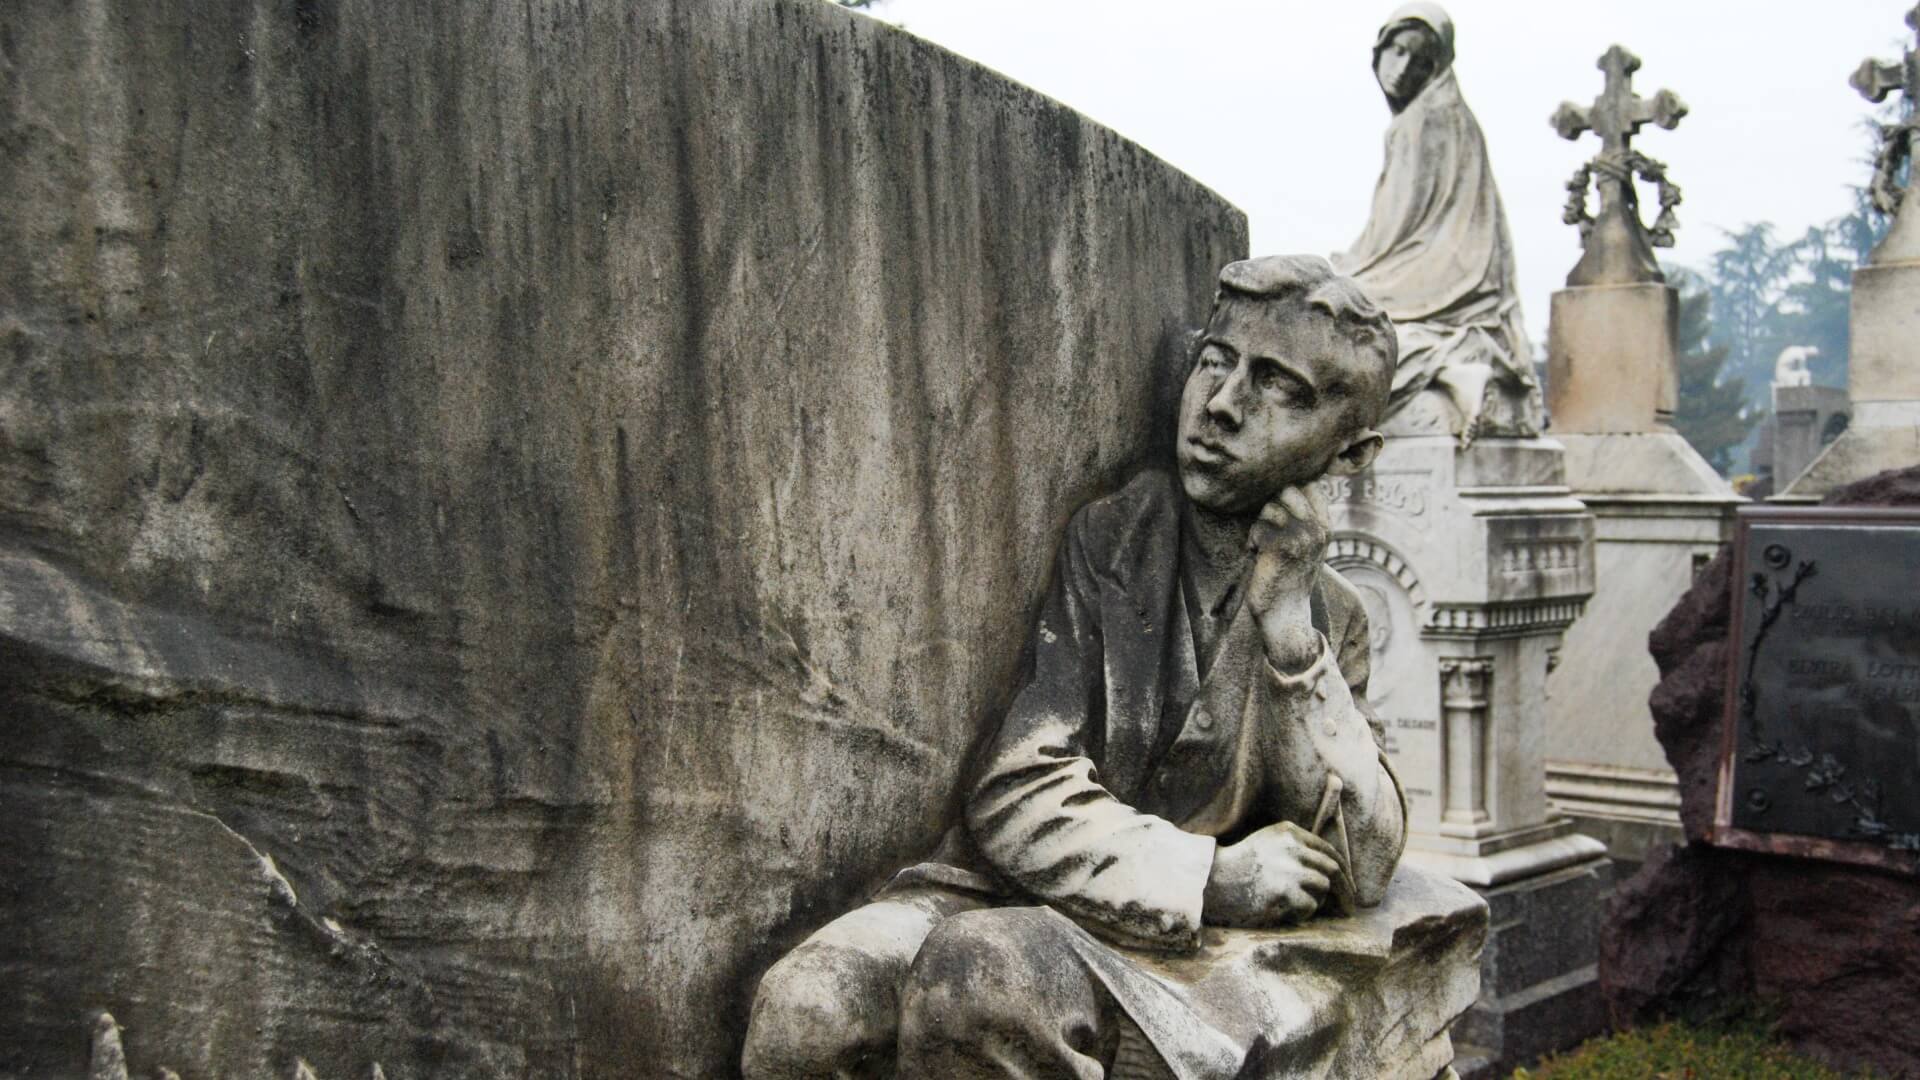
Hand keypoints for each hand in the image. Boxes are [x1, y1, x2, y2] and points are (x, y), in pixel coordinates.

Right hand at [1202, 821, 1342, 927]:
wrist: (1213, 882)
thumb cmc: (1241, 865)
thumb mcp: (1269, 842)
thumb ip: (1297, 847)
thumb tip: (1335, 868)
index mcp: (1289, 832)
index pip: (1328, 850)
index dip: (1343, 869)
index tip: (1349, 884)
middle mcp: (1292, 847)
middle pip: (1333, 868)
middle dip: (1345, 890)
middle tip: (1349, 907)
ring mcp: (1289, 869)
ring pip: (1324, 886)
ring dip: (1319, 901)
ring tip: (1303, 906)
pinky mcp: (1285, 891)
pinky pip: (1310, 905)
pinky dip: (1304, 912)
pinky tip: (1288, 911)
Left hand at [1245, 485, 1329, 669]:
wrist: (1285, 613)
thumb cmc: (1288, 574)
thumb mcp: (1304, 542)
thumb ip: (1301, 515)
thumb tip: (1283, 483)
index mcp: (1325, 525)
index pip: (1308, 484)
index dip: (1287, 491)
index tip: (1278, 512)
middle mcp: (1318, 528)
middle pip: (1287, 489)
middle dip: (1270, 505)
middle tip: (1268, 528)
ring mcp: (1302, 537)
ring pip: (1269, 507)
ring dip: (1259, 524)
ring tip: (1263, 544)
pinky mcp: (1281, 547)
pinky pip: (1258, 526)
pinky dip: (1253, 540)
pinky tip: (1257, 555)